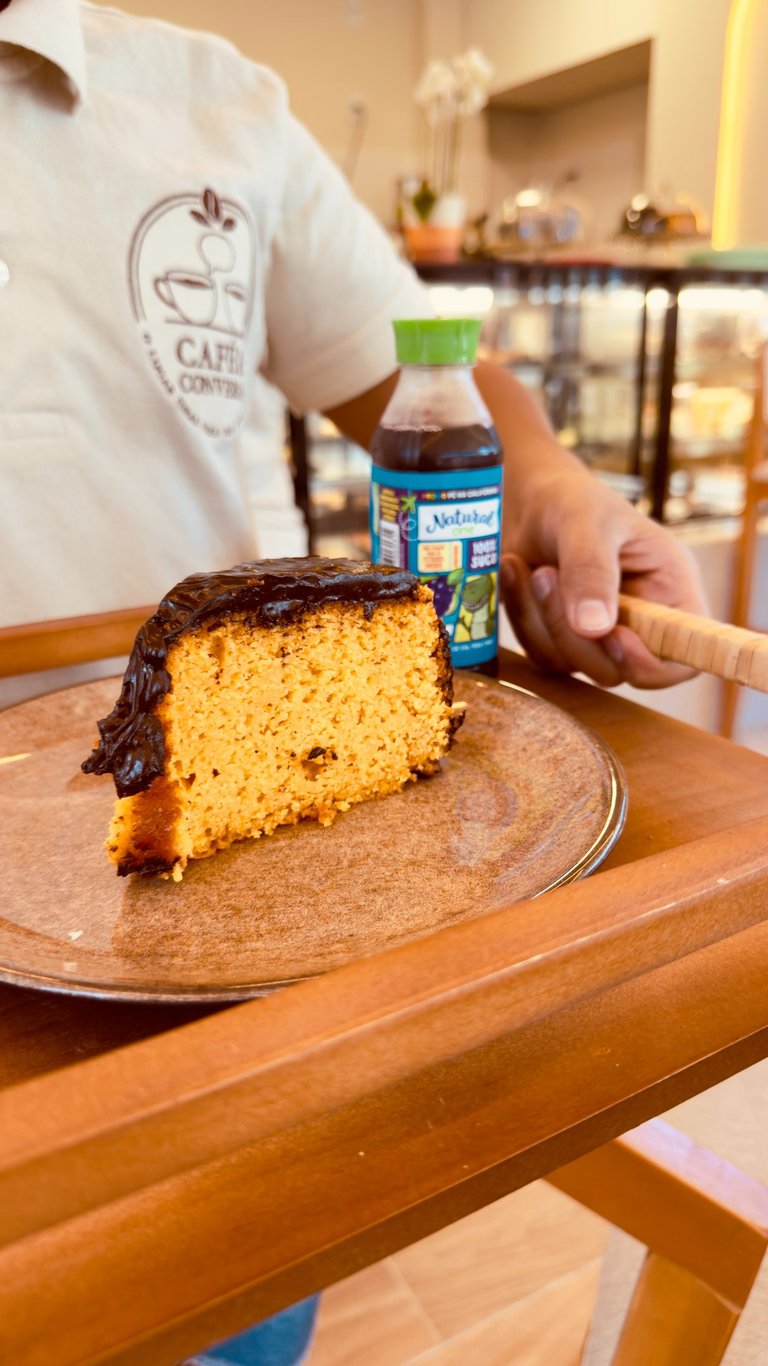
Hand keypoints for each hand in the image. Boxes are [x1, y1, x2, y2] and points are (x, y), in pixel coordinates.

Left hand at [500, 470, 708, 688]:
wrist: (529, 499)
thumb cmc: (573, 500)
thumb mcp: (587, 523)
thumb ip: (591, 571)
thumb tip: (595, 628)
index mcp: (670, 589)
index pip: (684, 655)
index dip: (652, 662)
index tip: (613, 635)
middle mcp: (642, 620)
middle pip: (618, 669)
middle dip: (574, 633)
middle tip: (546, 575)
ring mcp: (601, 635)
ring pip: (574, 664)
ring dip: (542, 621)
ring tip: (532, 568)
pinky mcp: (565, 639)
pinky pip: (542, 653)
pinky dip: (524, 618)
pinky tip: (517, 573)